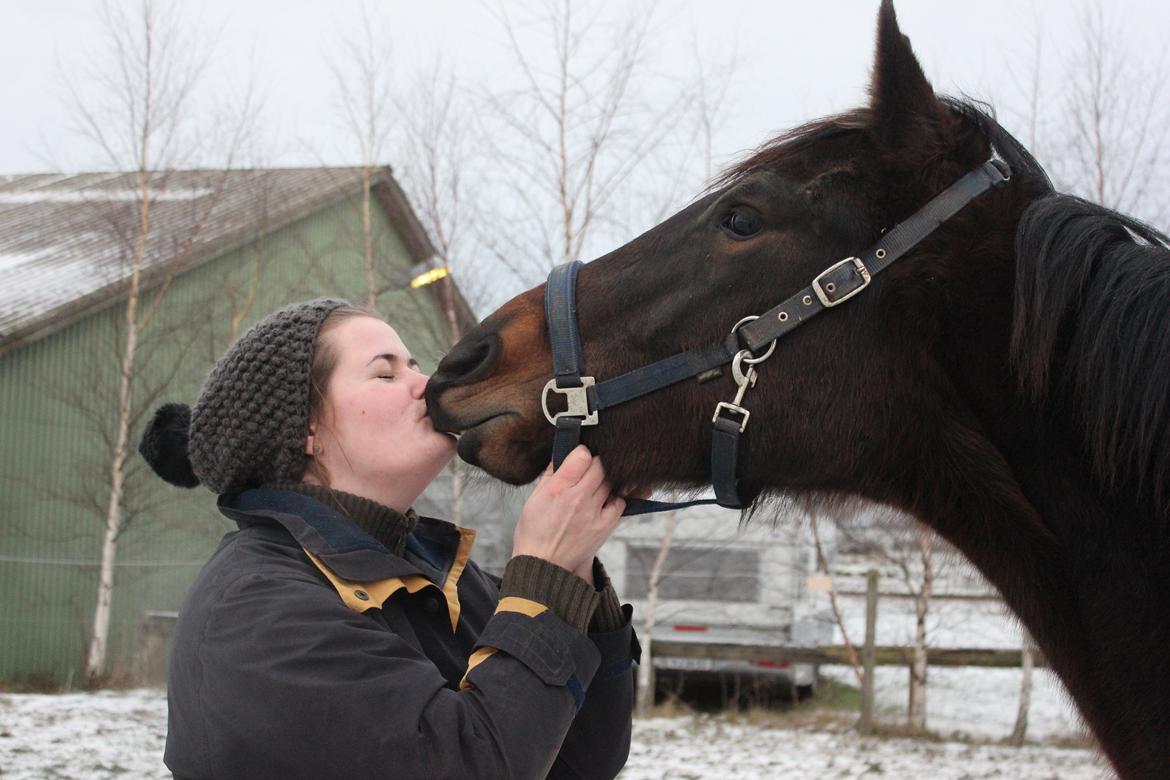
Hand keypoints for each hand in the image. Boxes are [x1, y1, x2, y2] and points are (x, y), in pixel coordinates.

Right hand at [512, 446, 625, 585]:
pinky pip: (620, 503)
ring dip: (606, 480)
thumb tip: (563, 453)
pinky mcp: (605, 526)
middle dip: (595, 463)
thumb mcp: (534, 498)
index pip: (582, 455)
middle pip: (600, 466)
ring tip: (596, 485)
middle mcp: (578, 499)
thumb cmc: (535, 532)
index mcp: (557, 489)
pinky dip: (616, 498)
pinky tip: (606, 500)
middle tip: (589, 469)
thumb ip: (551, 474)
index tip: (579, 457)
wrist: (544, 566)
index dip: (581, 452)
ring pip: (611, 482)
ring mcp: (594, 512)